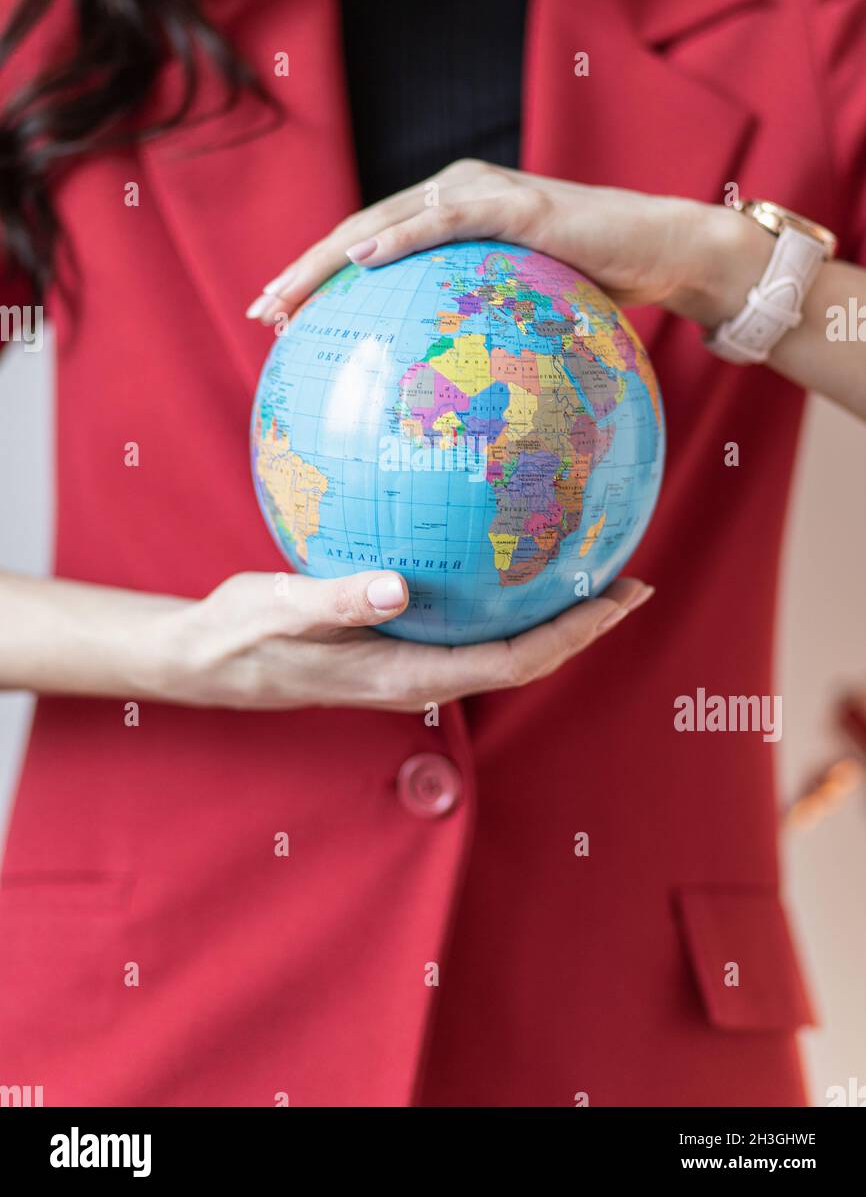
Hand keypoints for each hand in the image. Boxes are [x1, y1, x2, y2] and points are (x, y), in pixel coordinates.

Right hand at [142, 568, 653, 710]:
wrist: (209, 659)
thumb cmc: (241, 634)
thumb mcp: (277, 611)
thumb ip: (335, 600)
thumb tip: (398, 588)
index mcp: (404, 676)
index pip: (510, 663)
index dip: (570, 636)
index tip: (617, 599)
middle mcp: (419, 676)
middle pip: (523, 659)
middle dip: (580, 626)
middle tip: (630, 580)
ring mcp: (410, 663)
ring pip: (500, 646)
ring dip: (550, 615)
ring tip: (589, 569)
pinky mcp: (396, 644)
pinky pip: (468, 627)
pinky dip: (502, 598)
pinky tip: (505, 557)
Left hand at [246, 160, 770, 329]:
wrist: (663, 250)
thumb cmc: (595, 285)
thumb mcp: (522, 311)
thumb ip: (479, 330)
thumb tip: (446, 392)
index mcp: (452, 217)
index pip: (372, 246)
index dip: (321, 278)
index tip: (281, 318)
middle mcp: (457, 193)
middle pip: (363, 231)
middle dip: (306, 270)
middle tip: (263, 311)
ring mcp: (484, 193)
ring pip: (388, 221)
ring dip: (331, 256)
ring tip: (287, 293)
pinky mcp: (517, 205)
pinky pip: (447, 222)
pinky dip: (400, 238)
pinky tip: (361, 261)